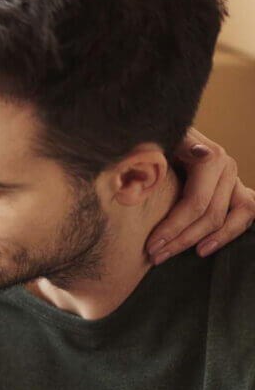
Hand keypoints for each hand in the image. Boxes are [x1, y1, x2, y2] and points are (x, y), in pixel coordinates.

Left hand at [147, 127, 254, 263]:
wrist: (157, 133)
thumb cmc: (148, 145)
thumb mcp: (145, 147)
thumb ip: (151, 155)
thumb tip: (180, 161)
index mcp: (206, 155)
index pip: (196, 201)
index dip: (174, 227)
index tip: (150, 246)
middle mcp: (225, 165)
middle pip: (212, 212)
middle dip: (183, 239)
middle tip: (156, 255)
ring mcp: (233, 176)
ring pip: (237, 214)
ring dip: (215, 238)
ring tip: (193, 253)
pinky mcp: (235, 186)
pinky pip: (245, 211)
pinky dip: (231, 230)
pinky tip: (208, 246)